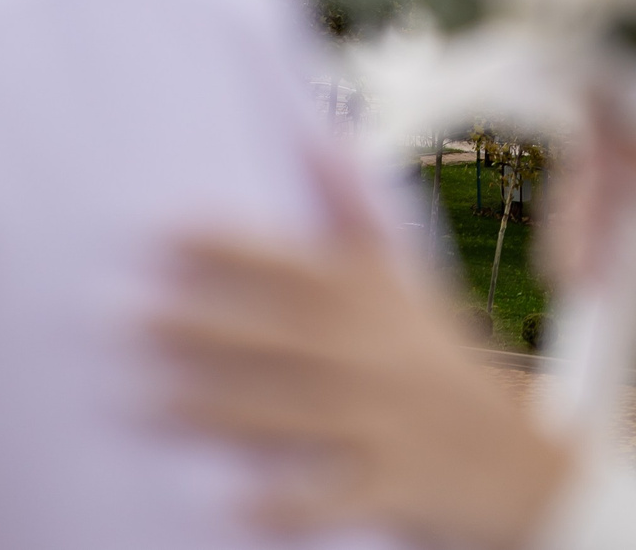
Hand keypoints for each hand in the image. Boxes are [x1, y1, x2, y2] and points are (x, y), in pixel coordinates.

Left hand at [155, 181, 573, 549]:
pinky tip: (221, 502)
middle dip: (198, 327)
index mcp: (370, 293)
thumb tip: (311, 132)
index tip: (160, 232)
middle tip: (119, 319)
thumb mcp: (403, 275)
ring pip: (287, 414)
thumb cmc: (435, 358)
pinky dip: (277, 503)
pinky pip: (325, 497)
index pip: (292, 262)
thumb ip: (350, 207)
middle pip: (277, 336)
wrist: (515, 462)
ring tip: (136, 405)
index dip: (229, 245)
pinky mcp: (388, 485)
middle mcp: (373, 351)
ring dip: (210, 410)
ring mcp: (381, 420)